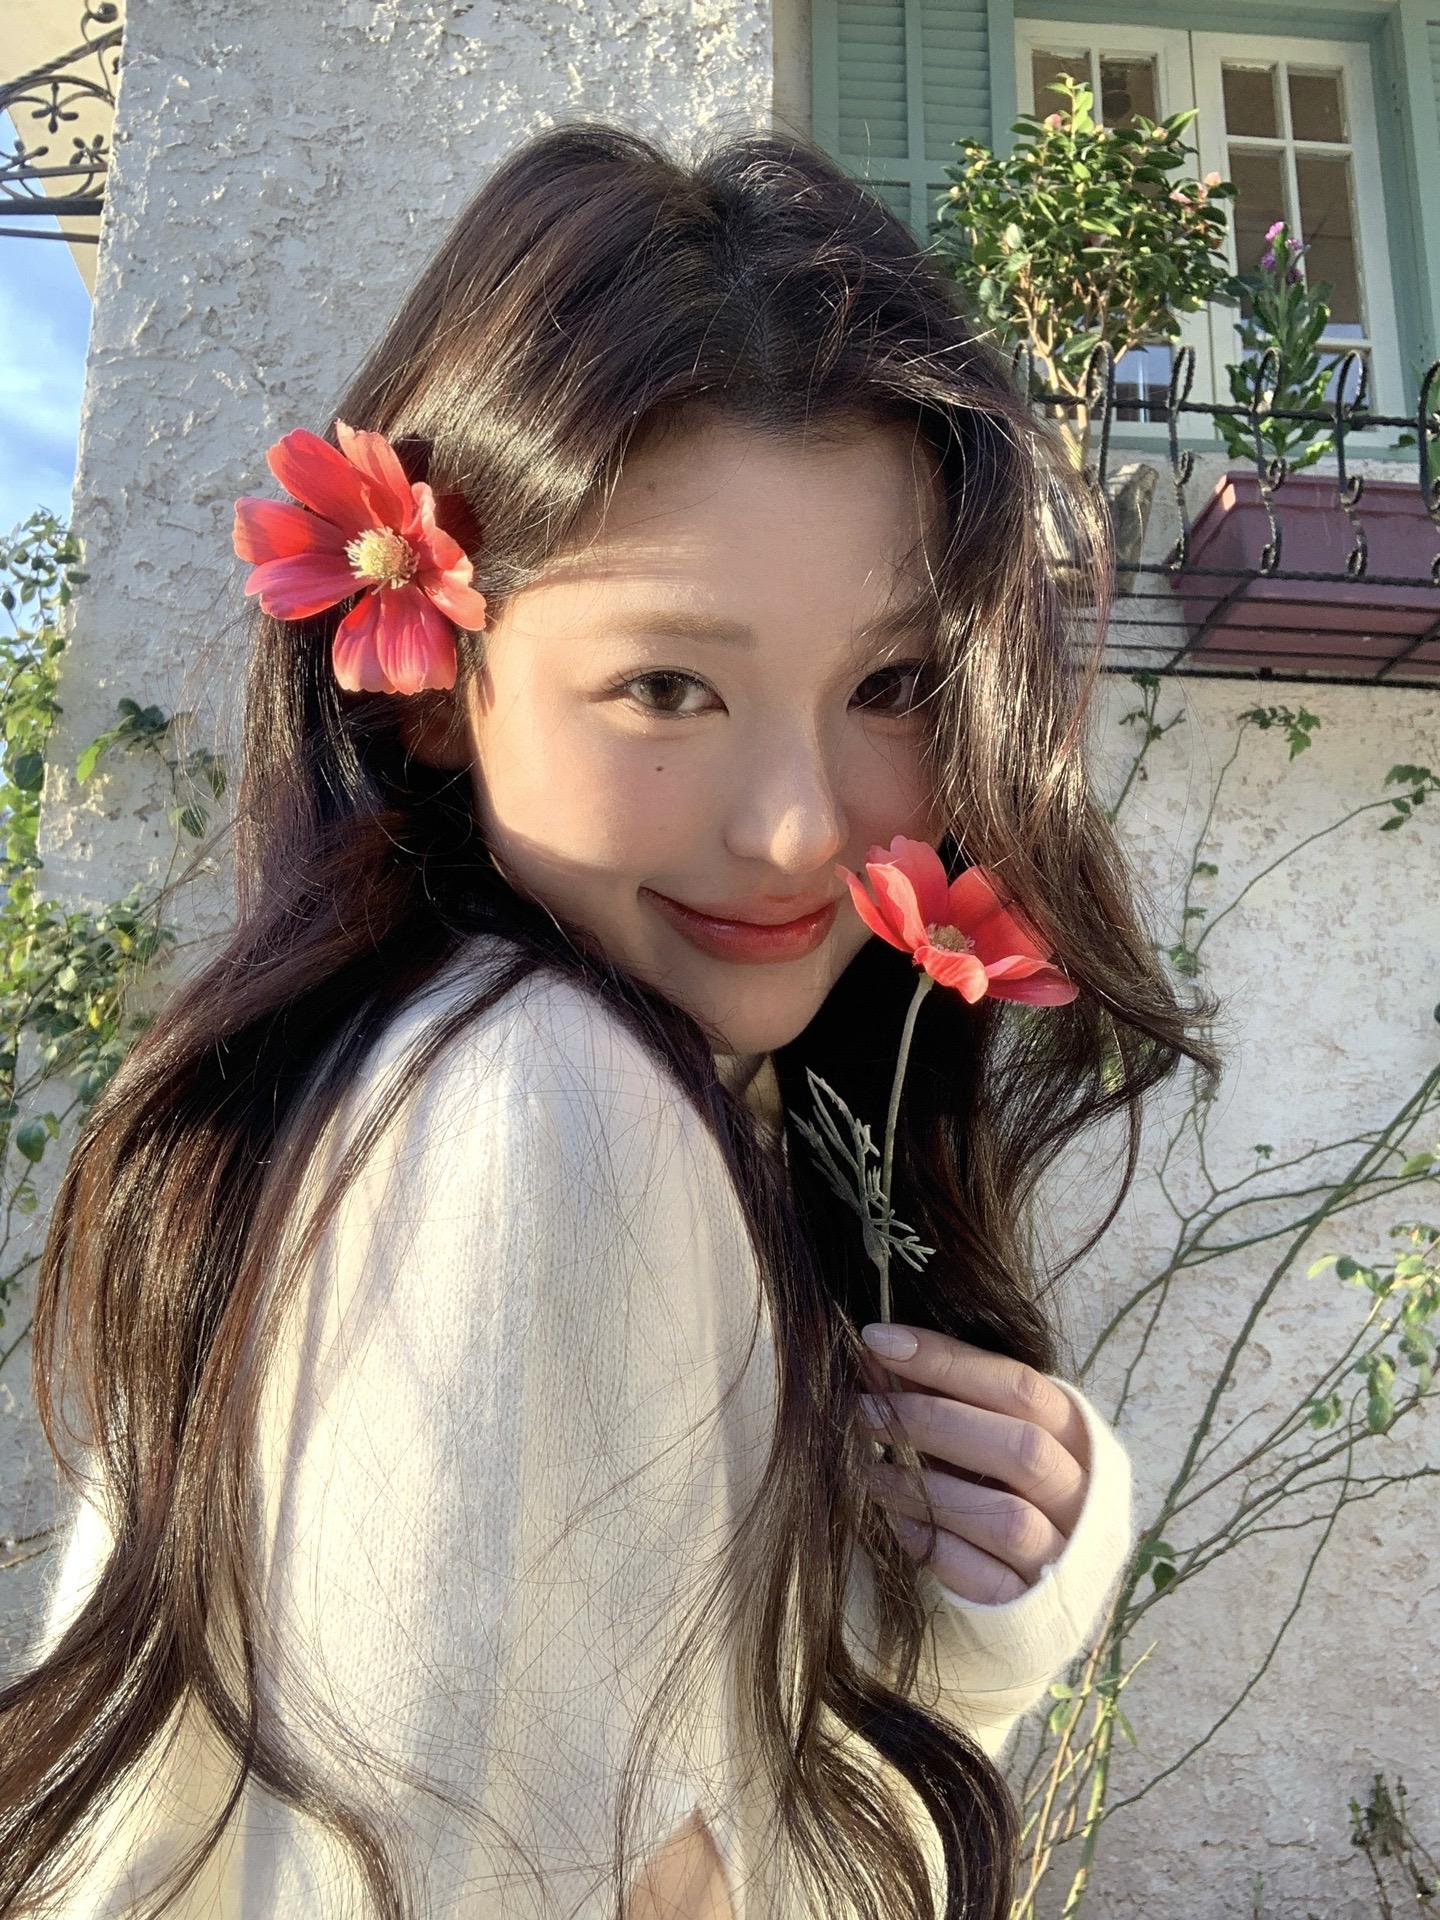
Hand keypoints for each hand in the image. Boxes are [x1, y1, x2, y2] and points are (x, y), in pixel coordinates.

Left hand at [856, 1326, 1091, 1603]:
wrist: (1043, 1602)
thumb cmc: (1010, 1496)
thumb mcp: (995, 1442)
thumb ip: (954, 1402)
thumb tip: (879, 1353)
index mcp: (1084, 1442)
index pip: (1022, 1387)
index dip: (949, 1359)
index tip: (878, 1340)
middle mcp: (1087, 1500)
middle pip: (1022, 1449)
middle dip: (934, 1421)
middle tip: (864, 1407)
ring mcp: (1068, 1561)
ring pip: (1005, 1517)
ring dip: (926, 1488)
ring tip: (868, 1470)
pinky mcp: (1035, 1613)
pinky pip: (984, 1578)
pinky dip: (936, 1546)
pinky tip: (898, 1524)